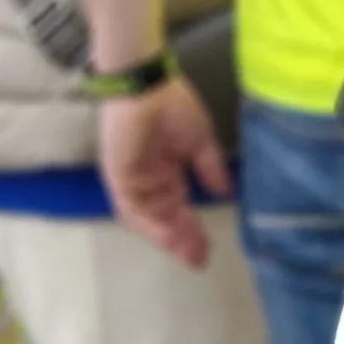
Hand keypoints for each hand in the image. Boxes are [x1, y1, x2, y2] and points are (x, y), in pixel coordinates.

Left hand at [96, 80, 227, 266]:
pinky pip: (131, 207)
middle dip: (181, 240)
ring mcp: (131, 179)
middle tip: (200, 259)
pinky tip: (169, 235)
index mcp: (164, 170)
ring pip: (148, 218)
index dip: (192, 228)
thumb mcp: (199, 142)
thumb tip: (226, 192)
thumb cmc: (172, 104)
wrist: (145, 84)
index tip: (208, 247)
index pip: (178, 207)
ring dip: (167, 237)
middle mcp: (146, 179)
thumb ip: (209, 169)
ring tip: (188, 252)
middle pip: (163, 218)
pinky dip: (149, 223)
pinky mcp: (117, 175)